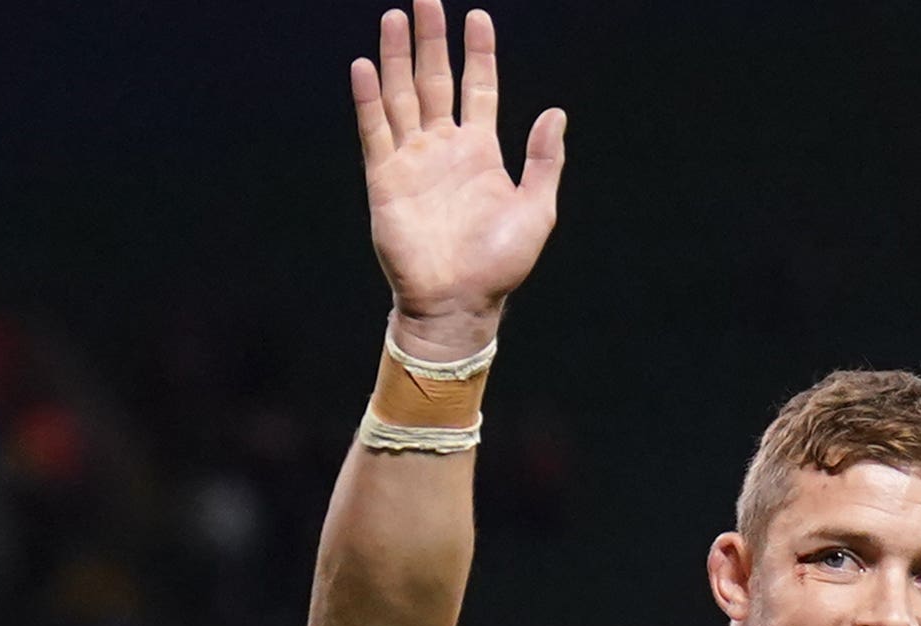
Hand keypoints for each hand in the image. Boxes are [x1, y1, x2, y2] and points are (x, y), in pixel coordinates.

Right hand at [352, 4, 563, 352]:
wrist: (459, 303)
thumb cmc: (499, 265)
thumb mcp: (536, 209)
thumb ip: (543, 160)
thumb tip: (555, 114)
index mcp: (481, 151)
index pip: (478, 87)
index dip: (478, 52)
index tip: (477, 15)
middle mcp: (444, 148)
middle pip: (435, 79)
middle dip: (431, 39)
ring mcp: (413, 160)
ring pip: (402, 95)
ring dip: (396, 57)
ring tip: (394, 17)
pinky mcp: (385, 179)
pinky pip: (375, 130)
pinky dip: (369, 98)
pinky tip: (364, 65)